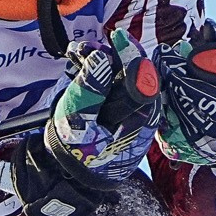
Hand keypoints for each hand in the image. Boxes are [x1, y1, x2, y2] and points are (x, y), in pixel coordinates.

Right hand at [14, 28, 159, 215]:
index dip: (131, 56)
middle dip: (111, 55)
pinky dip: (97, 69)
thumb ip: (89, 92)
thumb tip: (101, 59)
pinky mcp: (118, 106)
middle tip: (84, 49)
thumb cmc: (76, 156)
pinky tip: (79, 59)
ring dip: (101, 60)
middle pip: (134, 73)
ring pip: (122, 74)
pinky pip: (112, 81)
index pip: (144, 80)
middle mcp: (143, 112)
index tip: (116, 38)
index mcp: (141, 120)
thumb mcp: (77, 127)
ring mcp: (131, 109)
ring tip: (77, 53)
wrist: (71, 178)